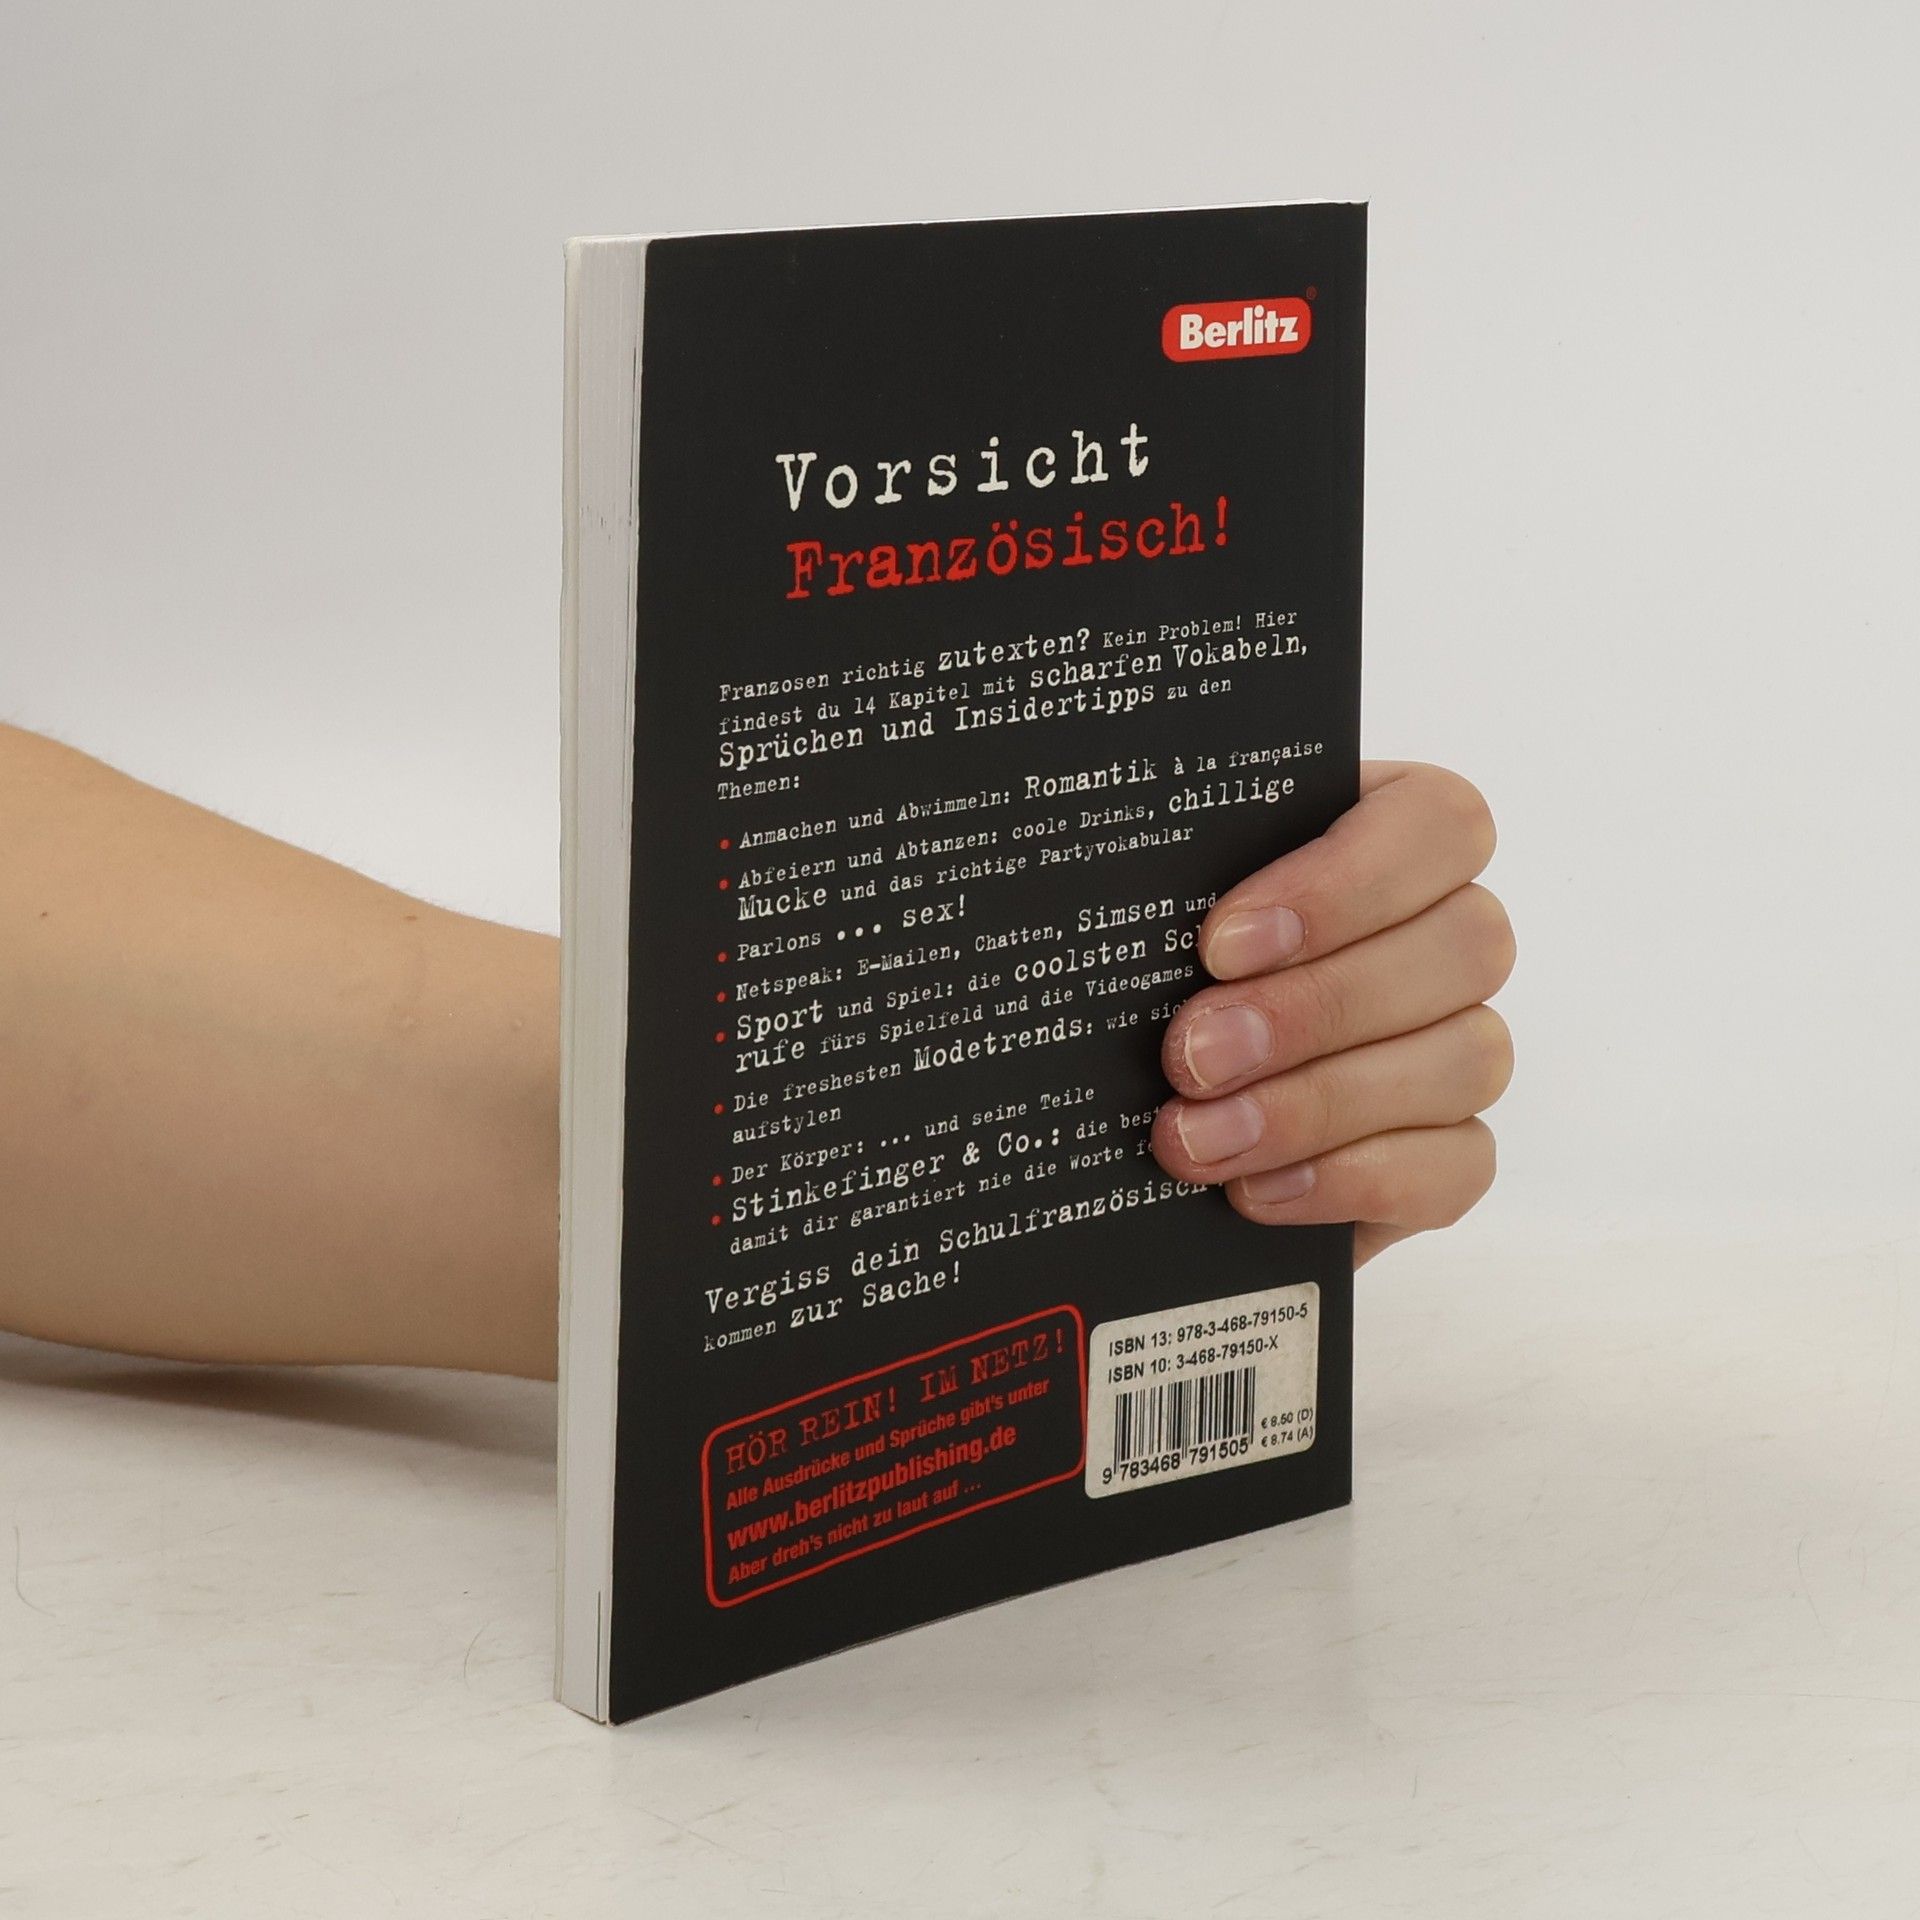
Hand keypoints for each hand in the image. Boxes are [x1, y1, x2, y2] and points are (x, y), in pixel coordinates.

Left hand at [1151, 762, 1513, 1265]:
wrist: (1130, 1120)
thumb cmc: (1152, 980)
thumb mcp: (1153, 911)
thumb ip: (1166, 878)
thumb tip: (1119, 888)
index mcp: (1390, 837)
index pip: (1438, 823)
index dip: (1344, 883)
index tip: (1220, 945)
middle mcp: (1447, 936)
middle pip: (1464, 946)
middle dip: (1313, 1009)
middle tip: (1193, 1054)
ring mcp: (1462, 1045)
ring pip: (1464, 1059)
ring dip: (1319, 1105)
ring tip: (1197, 1137)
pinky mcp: (1451, 1153)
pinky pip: (1458, 1166)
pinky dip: (1352, 1180)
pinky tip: (1256, 1189)